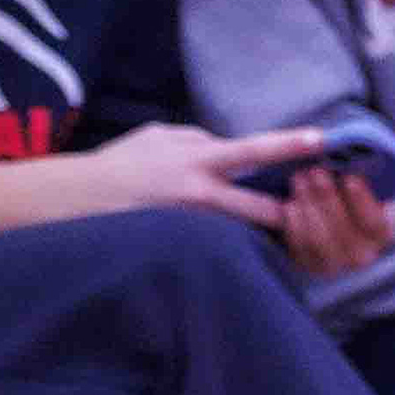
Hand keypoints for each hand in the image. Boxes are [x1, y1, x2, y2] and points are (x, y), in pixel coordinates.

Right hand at [67, 122, 325, 233]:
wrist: (72, 202)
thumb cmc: (119, 164)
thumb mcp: (161, 138)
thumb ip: (199, 140)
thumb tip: (229, 146)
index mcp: (197, 160)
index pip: (253, 150)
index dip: (289, 145)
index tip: (322, 140)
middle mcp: (199, 196)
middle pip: (261, 209)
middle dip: (292, 212)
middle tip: (318, 210)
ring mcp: (190, 229)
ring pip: (242, 236)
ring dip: (261, 236)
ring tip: (285, 235)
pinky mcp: (179, 251)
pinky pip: (216, 252)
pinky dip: (230, 250)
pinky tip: (239, 256)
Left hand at [280, 162, 394, 280]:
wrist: (328, 216)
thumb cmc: (349, 192)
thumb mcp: (362, 182)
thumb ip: (359, 172)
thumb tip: (349, 158)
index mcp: (383, 232)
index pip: (376, 222)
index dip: (363, 200)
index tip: (349, 177)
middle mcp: (362, 255)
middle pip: (343, 229)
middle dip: (328, 197)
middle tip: (315, 171)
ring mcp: (334, 264)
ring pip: (319, 238)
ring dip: (308, 205)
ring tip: (299, 179)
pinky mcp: (308, 264)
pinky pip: (299, 246)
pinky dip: (294, 224)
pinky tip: (290, 204)